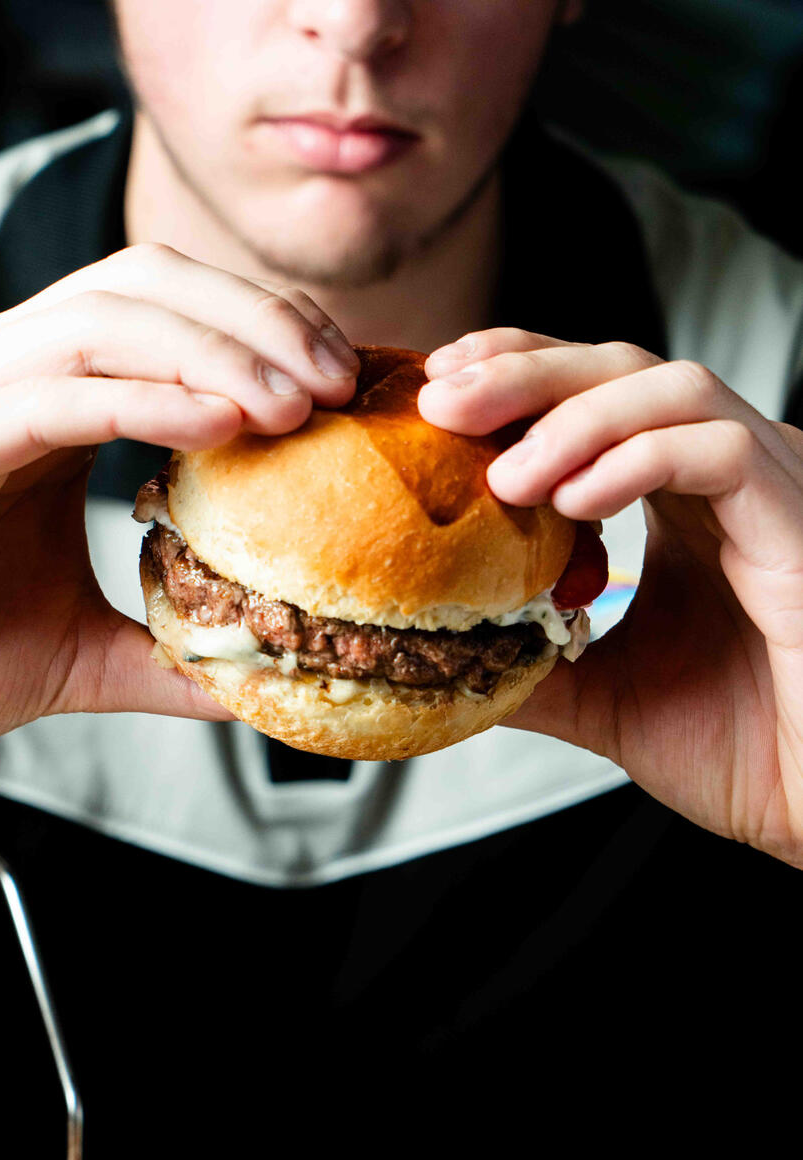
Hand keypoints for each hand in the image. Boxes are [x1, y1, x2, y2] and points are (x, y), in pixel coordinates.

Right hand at [0, 243, 358, 752]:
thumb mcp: (86, 652)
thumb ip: (172, 649)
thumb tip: (271, 673)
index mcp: (42, 397)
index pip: (167, 311)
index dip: (264, 326)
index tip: (348, 382)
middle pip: (145, 284)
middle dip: (258, 318)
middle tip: (343, 380)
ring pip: (102, 321)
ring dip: (217, 348)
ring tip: (301, 399)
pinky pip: (51, 398)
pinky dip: (144, 399)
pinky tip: (223, 423)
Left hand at [420, 328, 802, 867]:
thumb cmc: (742, 749)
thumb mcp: (600, 694)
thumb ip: (526, 659)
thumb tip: (436, 649)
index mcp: (679, 499)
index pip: (591, 394)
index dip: (513, 375)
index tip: (437, 394)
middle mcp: (725, 476)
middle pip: (620, 368)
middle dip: (523, 372)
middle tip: (443, 401)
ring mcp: (769, 487)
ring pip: (672, 388)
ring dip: (574, 418)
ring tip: (506, 476)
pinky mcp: (799, 519)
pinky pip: (719, 451)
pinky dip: (638, 461)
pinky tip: (574, 501)